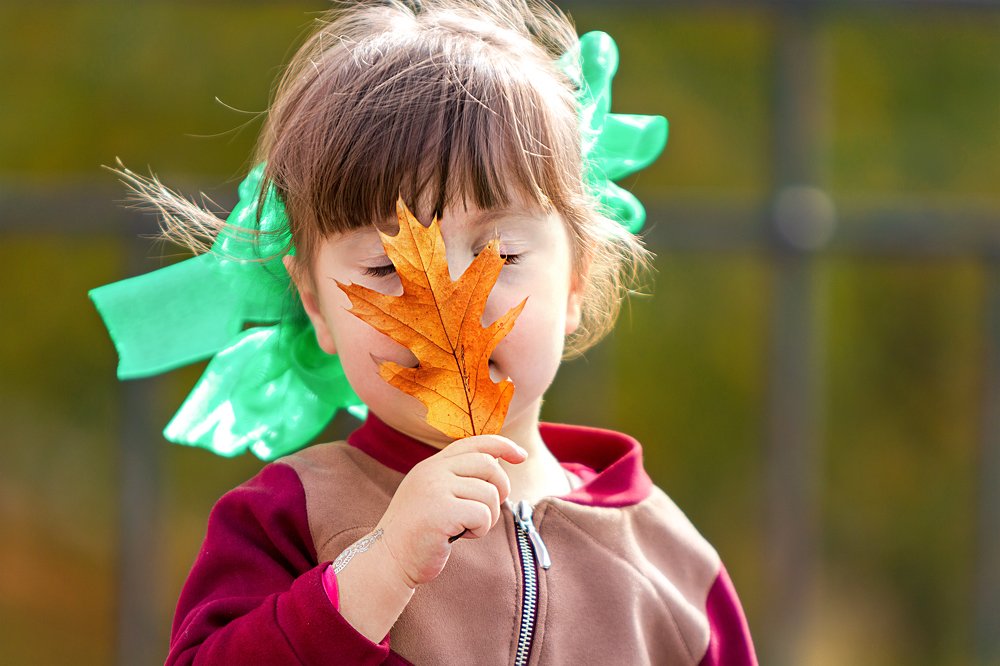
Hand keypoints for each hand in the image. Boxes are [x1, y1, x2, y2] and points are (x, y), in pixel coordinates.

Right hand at [375, 435, 526, 588]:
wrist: (388, 560)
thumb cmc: (418, 534)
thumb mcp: (434, 496)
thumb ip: (457, 479)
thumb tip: (497, 466)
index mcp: (431, 465)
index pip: (474, 442)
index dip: (502, 446)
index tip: (521, 456)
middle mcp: (432, 471)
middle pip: (488, 465)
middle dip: (500, 489)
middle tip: (487, 512)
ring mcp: (435, 489)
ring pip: (489, 494)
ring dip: (488, 517)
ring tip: (467, 528)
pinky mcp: (441, 511)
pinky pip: (483, 515)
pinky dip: (480, 530)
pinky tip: (460, 536)